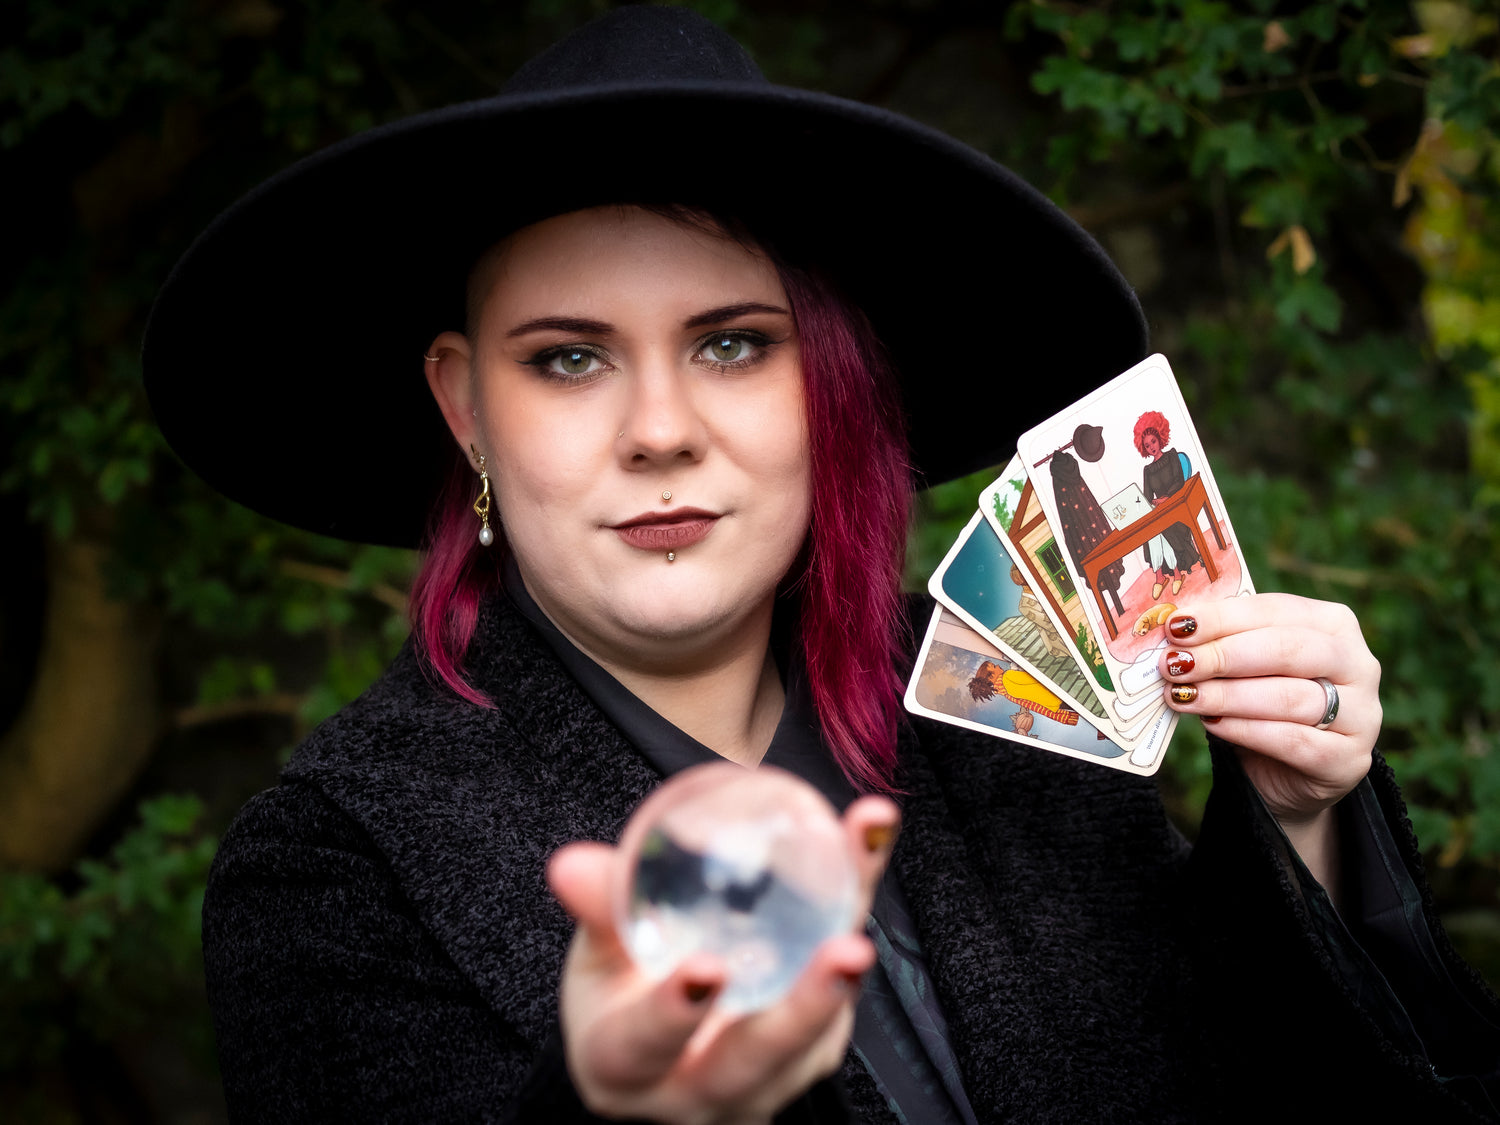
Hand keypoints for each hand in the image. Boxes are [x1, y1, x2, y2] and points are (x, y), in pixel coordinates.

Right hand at [547, 793, 898, 1124]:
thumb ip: (598, 908)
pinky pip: (836, 999)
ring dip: (842, 979)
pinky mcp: (805, 1060)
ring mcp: (759, 1087)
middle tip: (845, 950)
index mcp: (623, 1069)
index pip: (645, 1047)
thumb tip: (571, 864)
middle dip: (802, 1010)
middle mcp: (694, 1092)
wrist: (663, 1050)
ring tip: (863, 921)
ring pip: (808, 1042)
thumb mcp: (597, 958)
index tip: (706, 969)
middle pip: (752, 1062)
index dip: (673, 1014)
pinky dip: (852, 925)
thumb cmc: (620, 994)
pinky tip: (864, 854)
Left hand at [1157, 594, 1379, 882]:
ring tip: (1181, 695)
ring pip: (1289, 697)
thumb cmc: (1263, 703)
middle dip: (1223, 655)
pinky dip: (1246, 730)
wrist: (1290, 773)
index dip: (1223, 617)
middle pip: (1287, 650)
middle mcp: (1357, 665)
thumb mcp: (1247, 666)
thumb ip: (1223, 642)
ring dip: (1226, 695)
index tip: (1176, 625)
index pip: (1276, 611)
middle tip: (1175, 663)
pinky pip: (1293, 741)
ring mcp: (1362, 715)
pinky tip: (1212, 724)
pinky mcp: (1348, 761)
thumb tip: (1172, 627)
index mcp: (1334, 625)